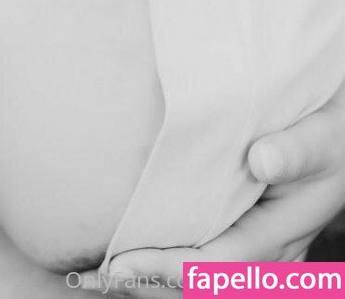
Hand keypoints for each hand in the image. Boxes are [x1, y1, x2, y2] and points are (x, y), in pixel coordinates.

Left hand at [78, 84, 344, 297]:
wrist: (335, 137)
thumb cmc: (327, 132)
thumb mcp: (320, 135)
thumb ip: (296, 149)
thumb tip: (263, 160)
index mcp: (283, 234)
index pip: (219, 266)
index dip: (168, 268)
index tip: (121, 261)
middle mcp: (270, 257)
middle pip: (203, 286)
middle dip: (149, 283)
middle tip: (95, 273)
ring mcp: (258, 256)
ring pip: (201, 283)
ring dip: (152, 281)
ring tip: (99, 273)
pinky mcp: (243, 242)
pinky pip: (203, 265)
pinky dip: (163, 267)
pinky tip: (129, 259)